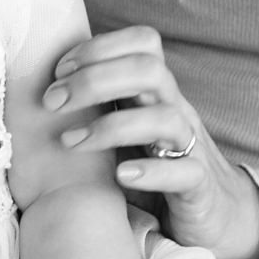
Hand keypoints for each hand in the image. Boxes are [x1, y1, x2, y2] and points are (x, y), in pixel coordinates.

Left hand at [45, 26, 258, 258]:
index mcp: (157, 93)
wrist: (215, 214)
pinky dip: (152, 172)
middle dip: (94, 80)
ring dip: (113, 126)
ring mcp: (190, 147)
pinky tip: (121, 176)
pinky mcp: (198, 186)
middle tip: (53, 103)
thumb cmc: (157, 165)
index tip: (59, 70)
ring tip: (72, 142)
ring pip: (166, 117)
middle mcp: (175, 110)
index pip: (143, 43)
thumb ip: (102, 105)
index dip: (100, 47)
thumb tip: (43, 85)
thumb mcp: (128, 128)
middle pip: (149, 71)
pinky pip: (185, 171)